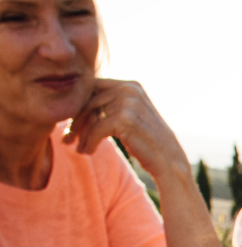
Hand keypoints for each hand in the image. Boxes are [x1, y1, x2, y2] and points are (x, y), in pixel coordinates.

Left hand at [63, 78, 189, 180]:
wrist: (170, 161)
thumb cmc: (149, 142)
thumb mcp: (132, 115)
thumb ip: (112, 103)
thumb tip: (79, 101)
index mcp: (131, 85)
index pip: (93, 88)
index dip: (79, 105)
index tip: (72, 124)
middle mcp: (129, 89)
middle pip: (88, 100)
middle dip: (75, 121)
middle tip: (67, 138)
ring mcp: (128, 103)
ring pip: (90, 116)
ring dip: (81, 134)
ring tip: (77, 148)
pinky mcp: (124, 119)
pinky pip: (96, 129)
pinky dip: (88, 142)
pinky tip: (87, 152)